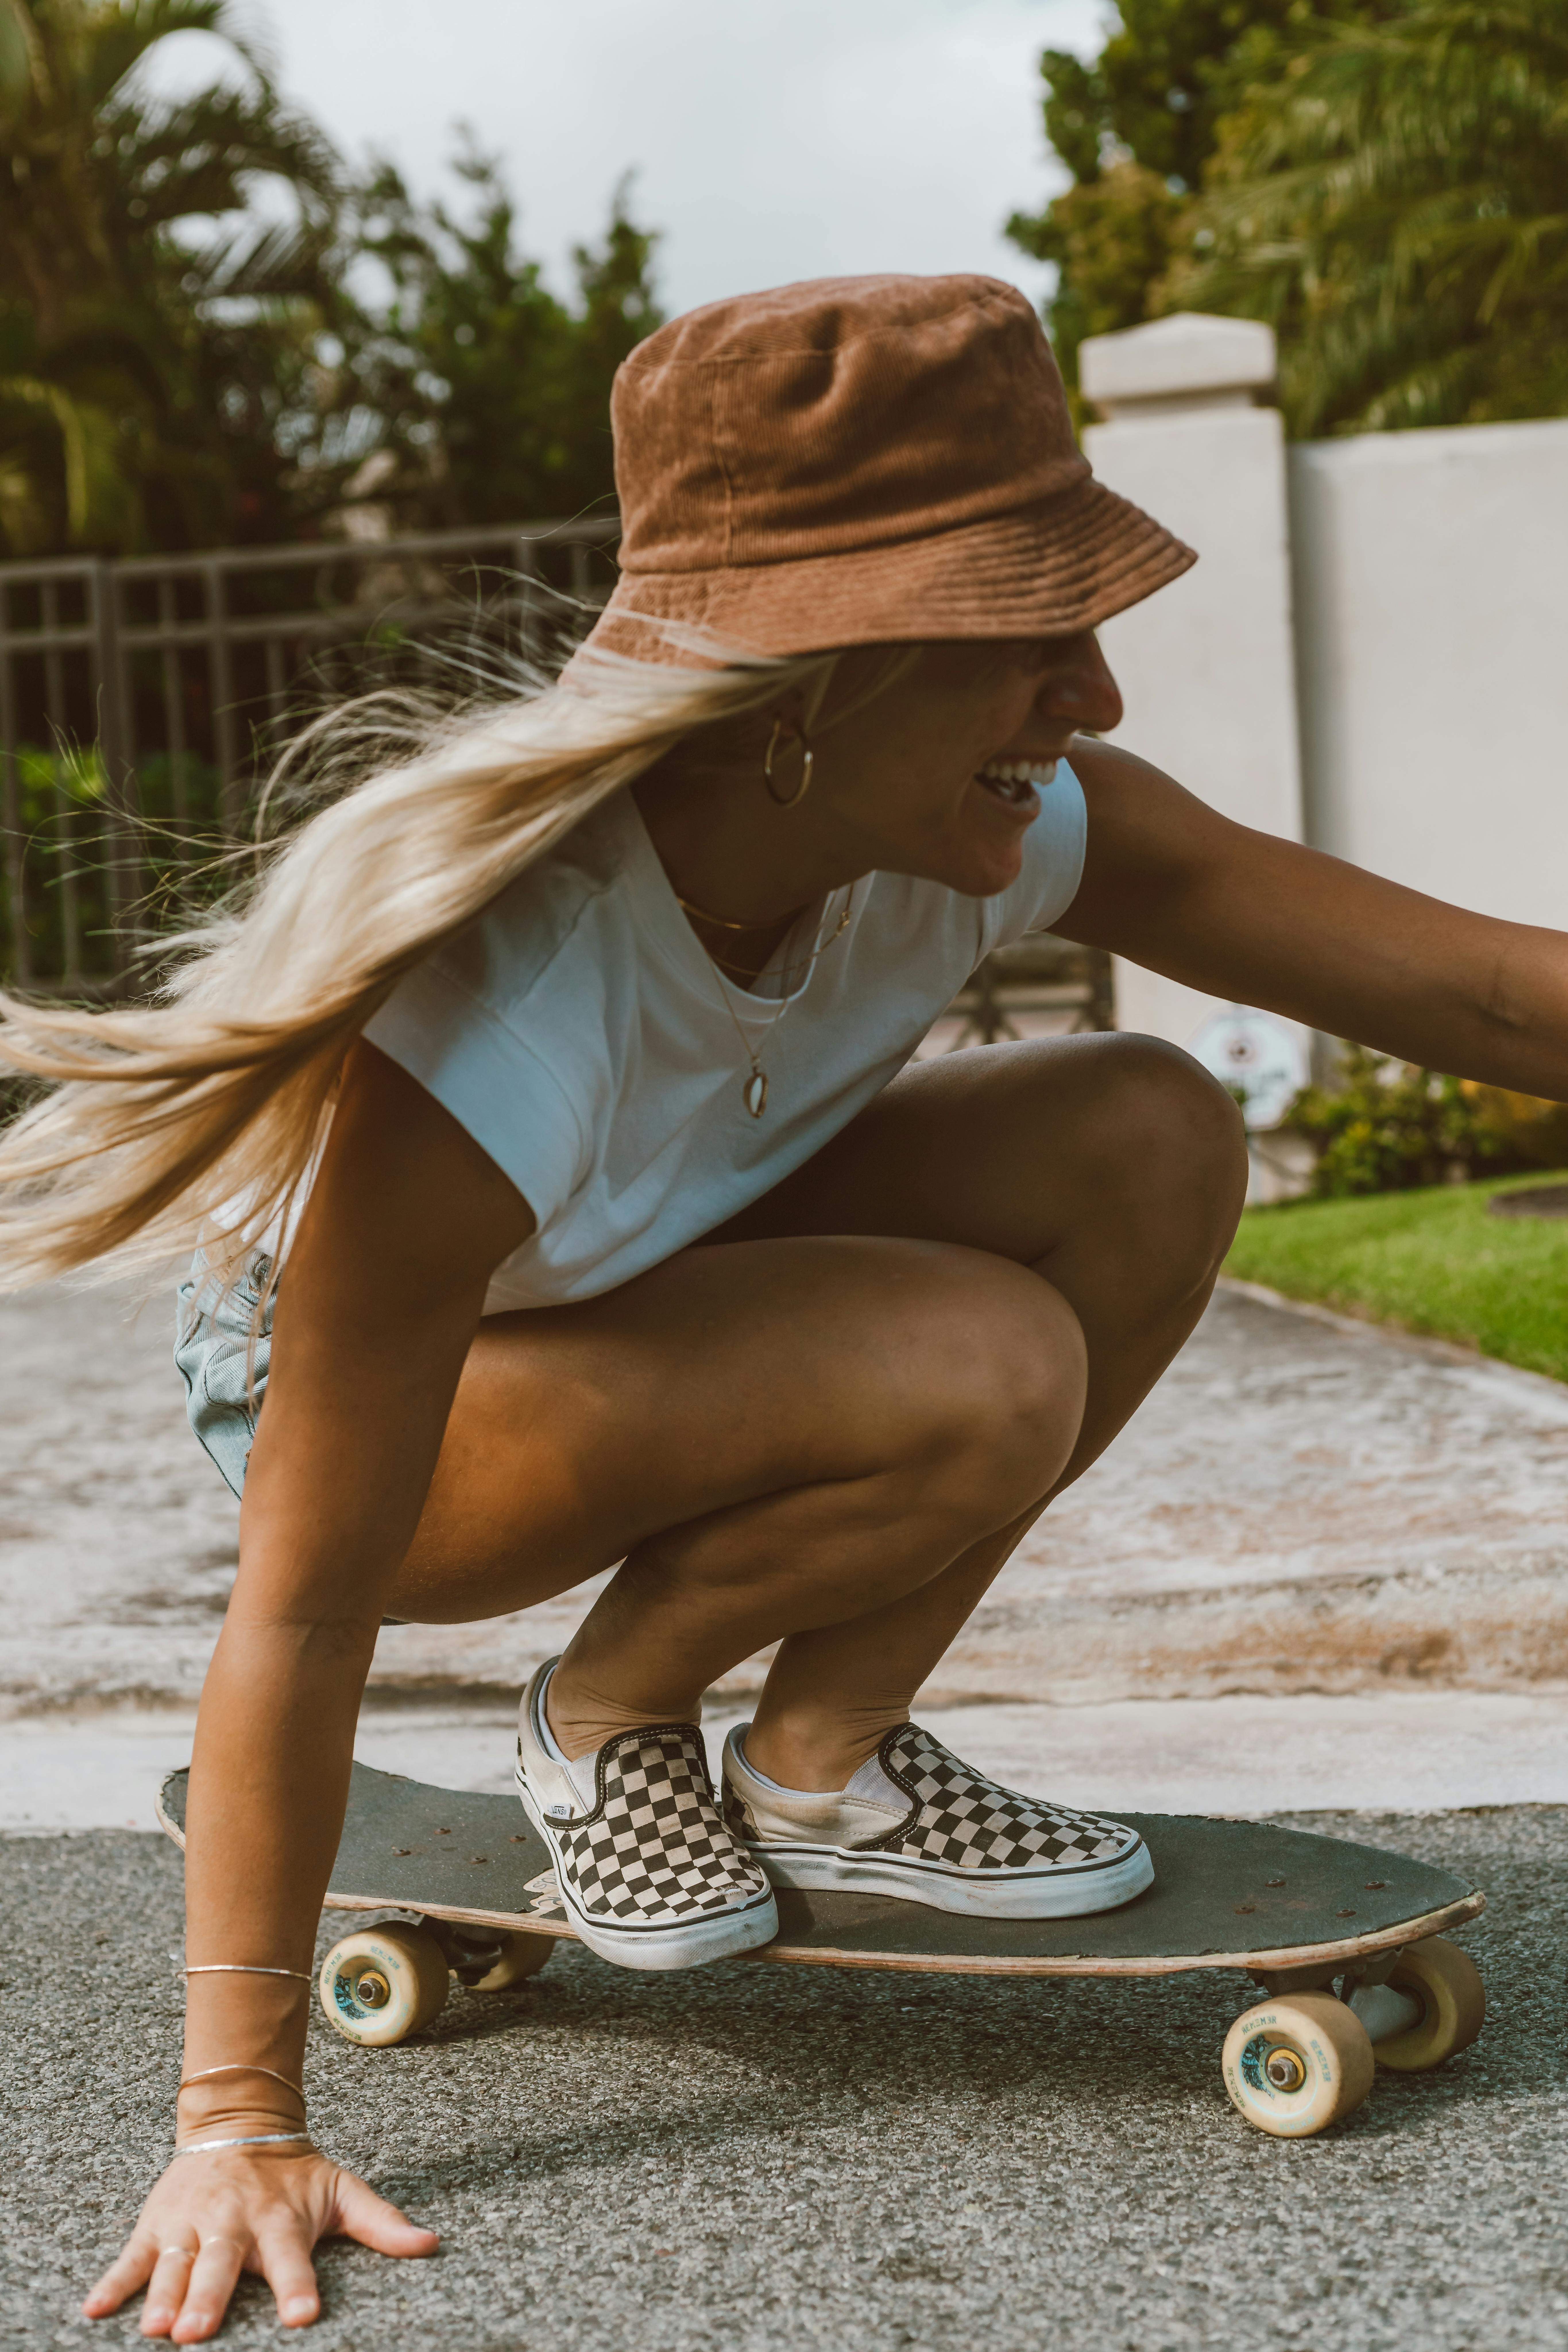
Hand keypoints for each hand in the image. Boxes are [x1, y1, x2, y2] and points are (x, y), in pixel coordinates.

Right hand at [82, 2147, 436, 2339]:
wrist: (242, 2125)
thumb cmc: (296, 2174)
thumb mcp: (344, 2189)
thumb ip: (384, 2223)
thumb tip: (431, 2244)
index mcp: (280, 2220)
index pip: (292, 2260)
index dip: (298, 2287)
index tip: (303, 2316)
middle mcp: (233, 2224)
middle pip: (221, 2266)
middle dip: (211, 2299)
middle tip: (198, 2333)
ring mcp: (191, 2223)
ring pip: (175, 2265)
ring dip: (163, 2296)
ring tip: (155, 2328)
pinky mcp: (157, 2224)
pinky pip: (131, 2257)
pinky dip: (113, 2282)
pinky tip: (94, 2309)